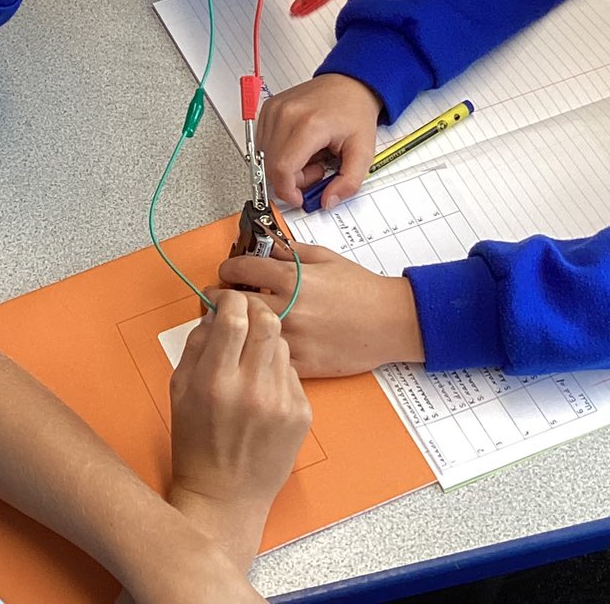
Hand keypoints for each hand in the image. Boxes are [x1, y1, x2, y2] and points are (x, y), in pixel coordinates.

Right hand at [167, 291, 310, 568]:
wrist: (226, 496)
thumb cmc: (196, 444)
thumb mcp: (179, 390)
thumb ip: (197, 345)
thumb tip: (214, 312)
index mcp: (215, 382)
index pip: (233, 318)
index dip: (230, 299)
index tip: (225, 299)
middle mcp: (251, 389)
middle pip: (267, 322)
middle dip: (254, 308)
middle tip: (245, 312)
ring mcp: (281, 402)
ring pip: (282, 343)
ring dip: (266, 338)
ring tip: (250, 356)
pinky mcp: (301, 413)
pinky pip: (292, 372)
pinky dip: (276, 369)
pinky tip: (262, 387)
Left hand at [217, 244, 424, 377]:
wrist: (391, 322)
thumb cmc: (361, 289)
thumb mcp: (324, 257)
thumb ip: (289, 251)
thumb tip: (264, 245)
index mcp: (291, 278)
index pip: (240, 270)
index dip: (227, 269)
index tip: (226, 272)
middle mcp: (288, 308)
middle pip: (234, 304)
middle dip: (221, 299)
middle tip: (218, 299)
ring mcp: (294, 339)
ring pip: (247, 335)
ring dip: (236, 329)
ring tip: (233, 324)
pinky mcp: (304, 365)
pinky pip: (268, 362)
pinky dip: (258, 355)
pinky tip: (256, 349)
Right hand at [255, 73, 383, 209]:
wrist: (350, 83)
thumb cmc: (354, 110)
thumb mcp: (363, 152)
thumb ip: (348, 183)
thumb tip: (328, 201)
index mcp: (309, 124)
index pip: (282, 169)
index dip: (288, 191)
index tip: (299, 198)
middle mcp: (286, 114)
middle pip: (271, 166)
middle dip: (291, 180)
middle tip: (316, 170)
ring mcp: (274, 110)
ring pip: (264, 157)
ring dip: (285, 166)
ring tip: (311, 156)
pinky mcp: (268, 109)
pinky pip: (263, 144)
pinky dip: (279, 153)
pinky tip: (300, 146)